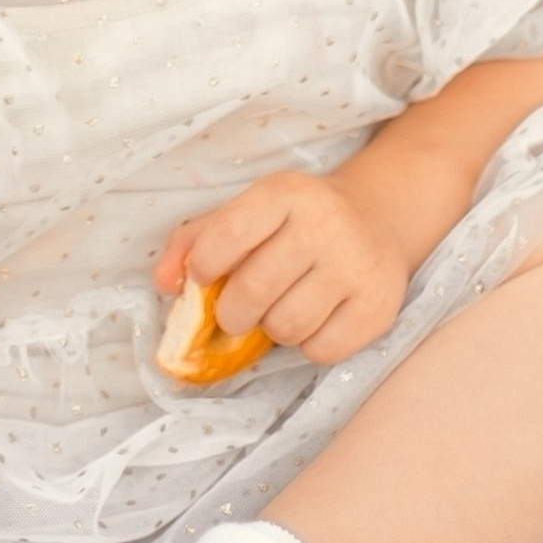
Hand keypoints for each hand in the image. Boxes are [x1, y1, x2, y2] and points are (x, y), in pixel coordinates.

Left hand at [155, 171, 407, 368]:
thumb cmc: (296, 221)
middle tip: (238, 309)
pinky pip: (321, 350)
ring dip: (273, 328)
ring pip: (286, 327)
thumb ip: (195, 241)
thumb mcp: (249, 211)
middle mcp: (326, 224)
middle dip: (233, 312)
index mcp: (286, 192)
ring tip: (283, 307)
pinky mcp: (379, 307)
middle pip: (253, 292)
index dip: (204, 264)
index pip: (229, 233)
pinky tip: (316, 317)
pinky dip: (308, 344)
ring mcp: (356, 266)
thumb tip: (163, 283)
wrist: (378, 218)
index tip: (203, 276)